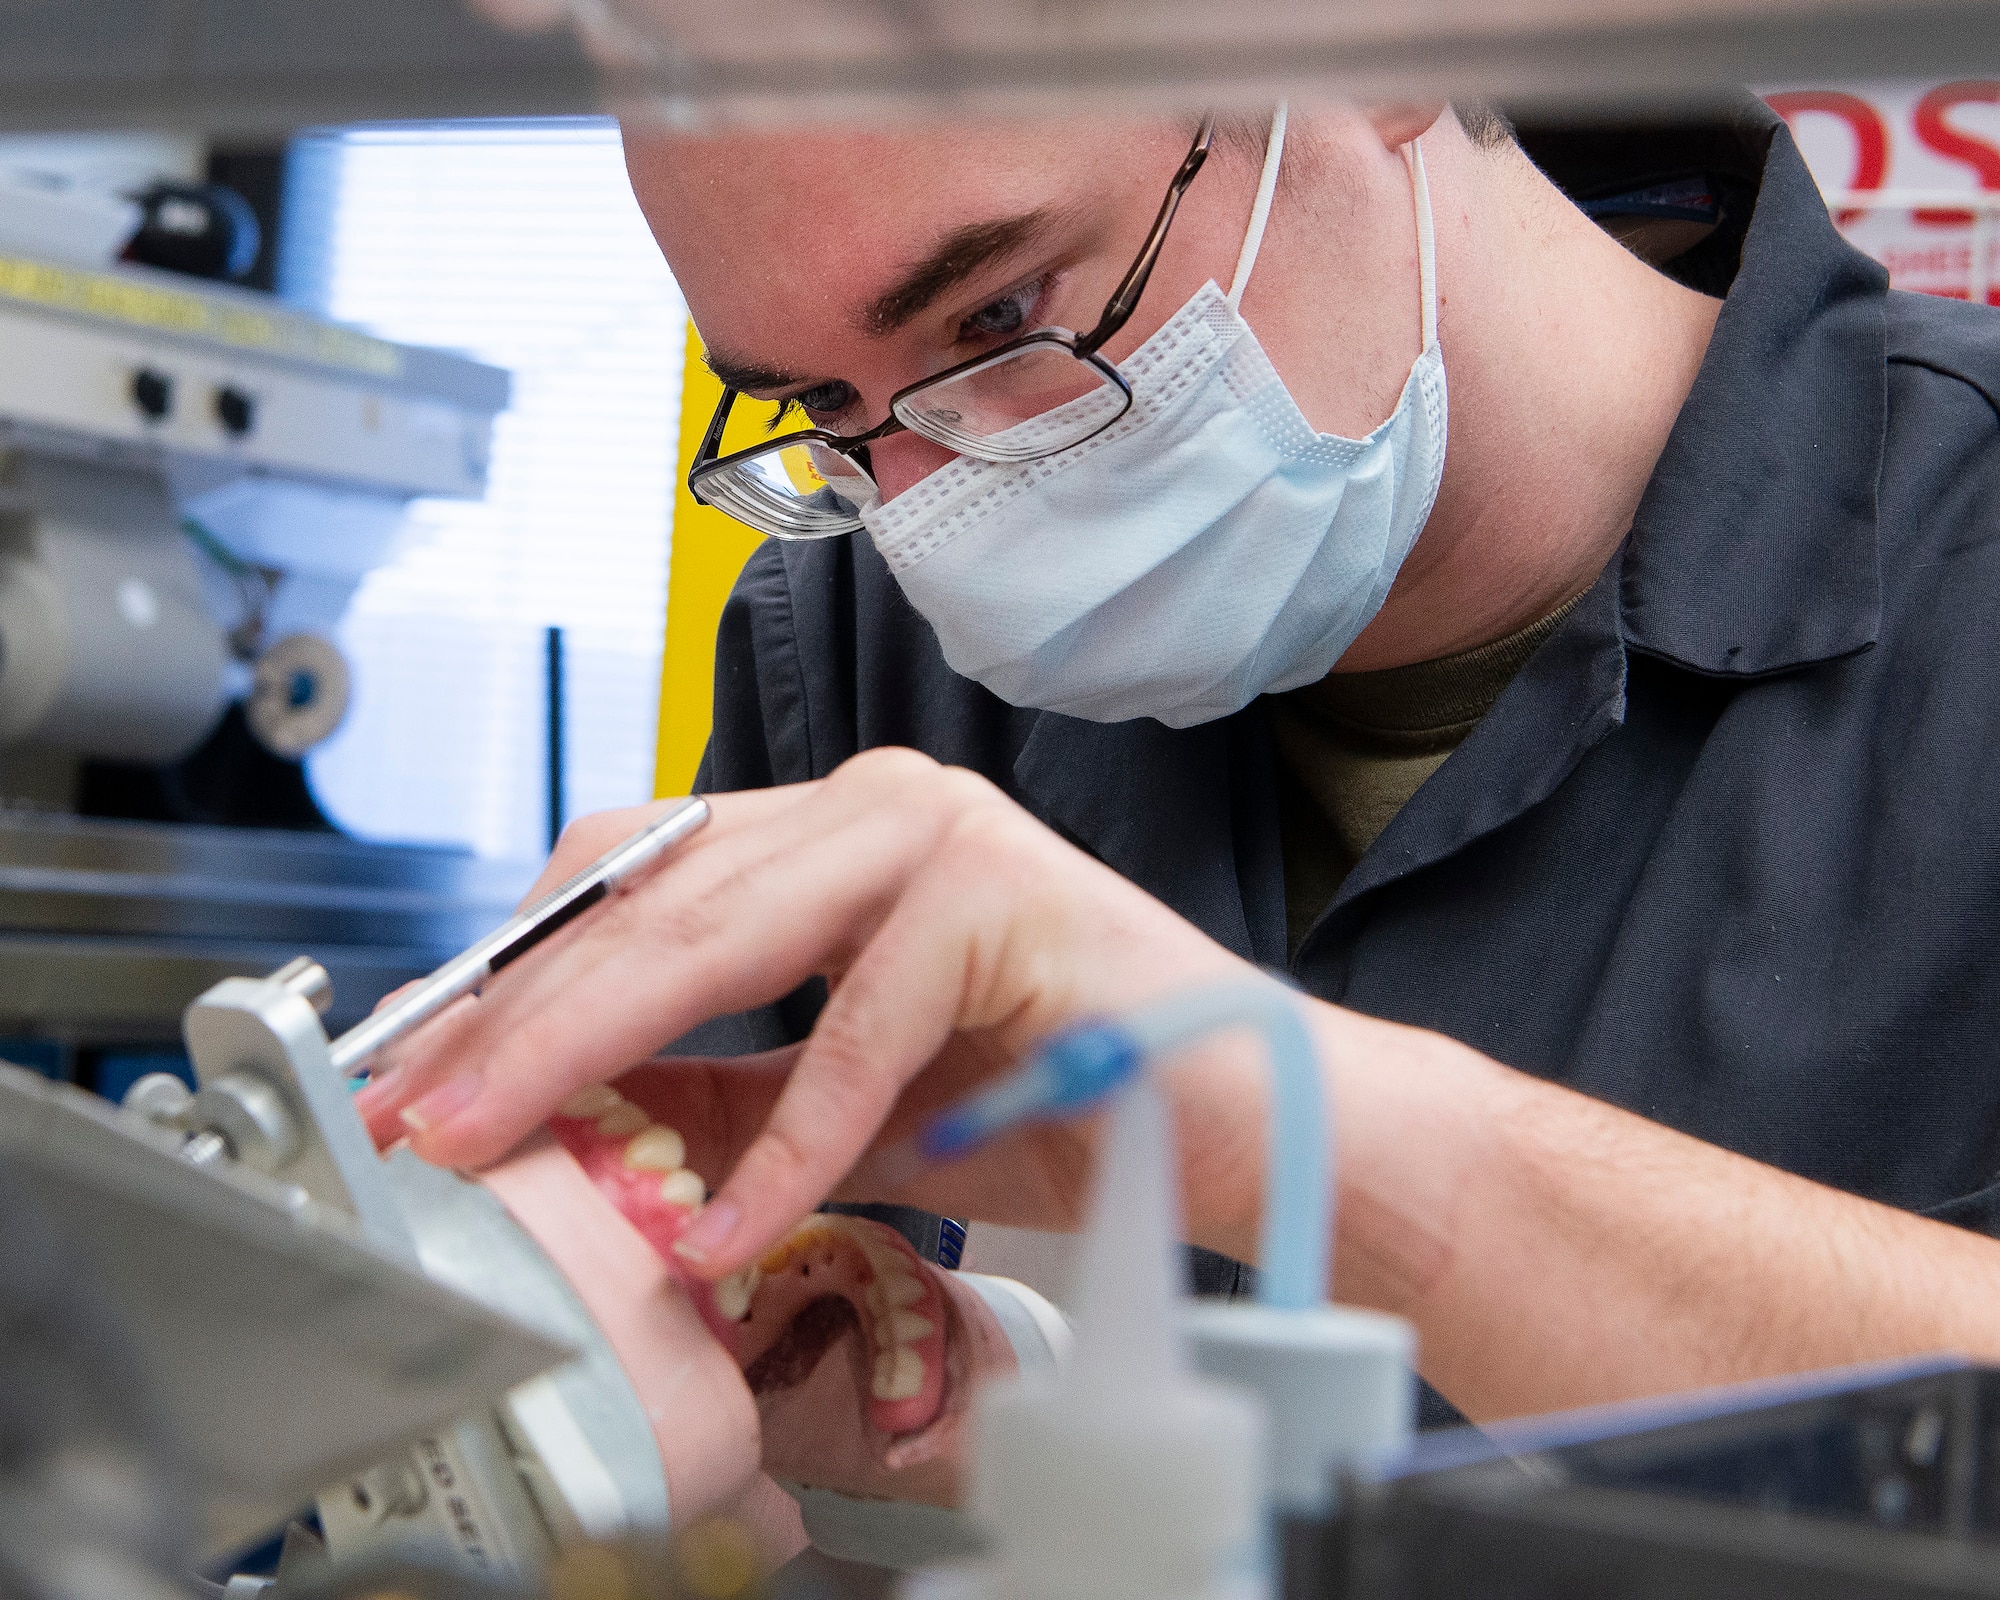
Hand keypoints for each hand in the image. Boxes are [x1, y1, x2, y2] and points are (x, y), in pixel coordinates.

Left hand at [355, 748, 1270, 1281]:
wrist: (1233, 1118)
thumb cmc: (1054, 1094)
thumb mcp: (841, 1108)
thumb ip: (719, 1096)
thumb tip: (564, 1121)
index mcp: (833, 833)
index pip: (632, 871)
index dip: (515, 967)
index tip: (424, 1070)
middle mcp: (876, 808)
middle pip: (649, 896)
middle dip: (515, 1015)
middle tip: (417, 1115)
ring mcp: (942, 839)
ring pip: (723, 934)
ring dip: (594, 1050)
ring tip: (499, 1146)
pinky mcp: (1003, 901)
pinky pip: (856, 1032)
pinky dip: (785, 1143)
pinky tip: (722, 1227)